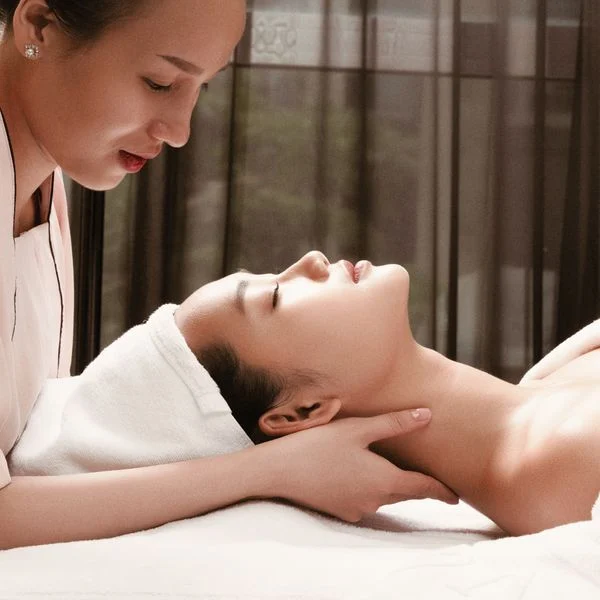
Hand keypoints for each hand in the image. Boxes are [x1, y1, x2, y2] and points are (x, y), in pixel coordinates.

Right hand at [260, 408, 458, 521]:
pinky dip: (366, 487)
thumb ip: (395, 424)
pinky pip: (362, 499)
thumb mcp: (358, 429)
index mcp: (383, 481)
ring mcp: (355, 509)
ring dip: (387, 483)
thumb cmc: (318, 445)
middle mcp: (373, 500)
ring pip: (381, 496)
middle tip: (420, 473)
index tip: (455, 496)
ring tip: (381, 464)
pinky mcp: (339, 511)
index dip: (440, 491)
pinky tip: (352, 471)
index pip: (422, 488)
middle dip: (412, 484)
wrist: (278, 471)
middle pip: (402, 492)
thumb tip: (426, 416)